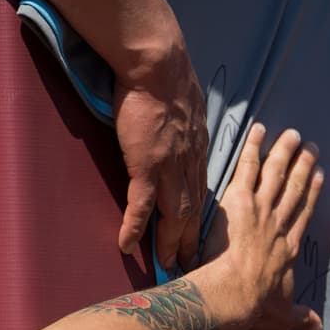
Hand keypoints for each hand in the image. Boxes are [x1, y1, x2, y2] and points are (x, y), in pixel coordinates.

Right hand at [113, 45, 208, 270]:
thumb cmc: (167, 79)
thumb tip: (178, 129)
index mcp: (198, 151)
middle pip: (194, 211)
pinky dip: (136, 227)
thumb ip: (184, 127)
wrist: (157, 64)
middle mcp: (190, 164)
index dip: (202, 217)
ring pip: (174, 215)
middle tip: (192, 265)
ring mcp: (170, 167)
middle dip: (193, 240)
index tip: (202, 236)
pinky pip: (141, 204)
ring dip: (171, 242)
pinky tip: (127, 245)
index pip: (201, 192)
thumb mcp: (186, 109)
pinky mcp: (147, 165)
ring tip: (167, 265)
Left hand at [203, 124, 323, 329]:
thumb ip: (300, 319)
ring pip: (276, 173)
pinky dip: (254, 148)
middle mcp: (279, 224)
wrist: (230, 296)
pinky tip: (259, 131)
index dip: (312, 192)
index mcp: (289, 247)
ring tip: (292, 133)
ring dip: (285, 151)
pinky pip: (247, 168)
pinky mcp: (240, 201)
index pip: (303, 212)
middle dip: (303, 165)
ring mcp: (261, 210)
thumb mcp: (283, 317)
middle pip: (295, 187)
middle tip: (310, 146)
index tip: (318, 174)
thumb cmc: (254, 307)